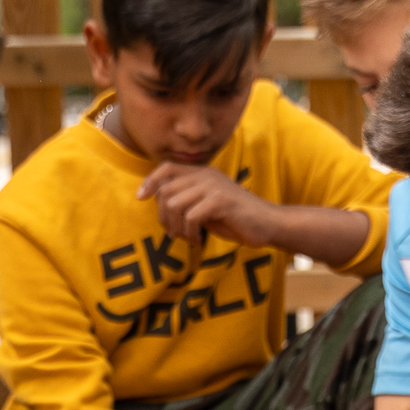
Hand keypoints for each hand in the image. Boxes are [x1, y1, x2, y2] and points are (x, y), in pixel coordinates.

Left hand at [138, 163, 271, 247]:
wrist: (268, 224)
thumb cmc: (237, 219)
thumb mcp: (207, 207)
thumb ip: (187, 201)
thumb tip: (161, 205)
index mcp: (202, 173)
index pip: (166, 168)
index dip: (150, 182)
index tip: (140, 198)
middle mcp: (206, 175)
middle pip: (166, 191)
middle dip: (164, 217)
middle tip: (176, 234)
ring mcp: (213, 186)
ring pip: (174, 204)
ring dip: (176, 228)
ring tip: (188, 238)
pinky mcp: (220, 201)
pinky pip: (190, 216)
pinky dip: (190, 233)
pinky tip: (198, 240)